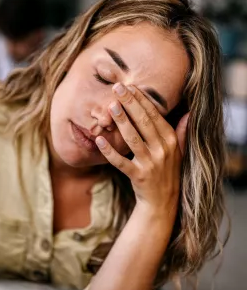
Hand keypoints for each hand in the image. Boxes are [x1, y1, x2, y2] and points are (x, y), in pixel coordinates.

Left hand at [96, 83, 188, 214]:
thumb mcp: (179, 152)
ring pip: (133, 139)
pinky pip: (121, 162)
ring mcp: (150, 164)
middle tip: (117, 88)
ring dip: (121, 121)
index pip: (155, 116)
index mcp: (171, 141)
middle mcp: (163, 150)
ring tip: (111, 106)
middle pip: (144, 122)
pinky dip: (110, 152)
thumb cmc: (168, 173)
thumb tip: (189, 113)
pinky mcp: (138, 176)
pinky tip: (99, 140)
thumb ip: (182, 132)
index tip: (131, 86)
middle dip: (130, 104)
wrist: (163, 202)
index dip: (142, 100)